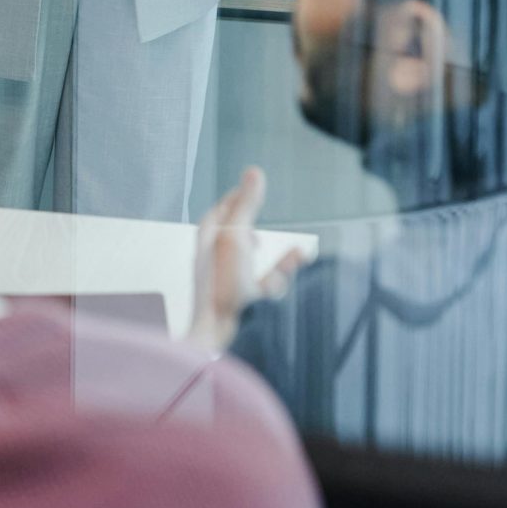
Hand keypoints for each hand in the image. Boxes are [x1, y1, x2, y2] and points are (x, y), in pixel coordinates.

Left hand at [187, 165, 305, 352]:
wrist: (218, 336)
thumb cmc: (222, 284)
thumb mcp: (235, 237)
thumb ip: (246, 205)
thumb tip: (254, 171)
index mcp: (206, 242)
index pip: (217, 214)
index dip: (233, 200)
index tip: (248, 189)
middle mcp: (214, 262)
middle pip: (232, 239)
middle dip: (252, 227)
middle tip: (263, 220)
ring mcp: (229, 284)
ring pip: (255, 265)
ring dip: (277, 259)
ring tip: (299, 253)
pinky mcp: (244, 303)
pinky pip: (267, 285)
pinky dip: (283, 274)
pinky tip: (300, 267)